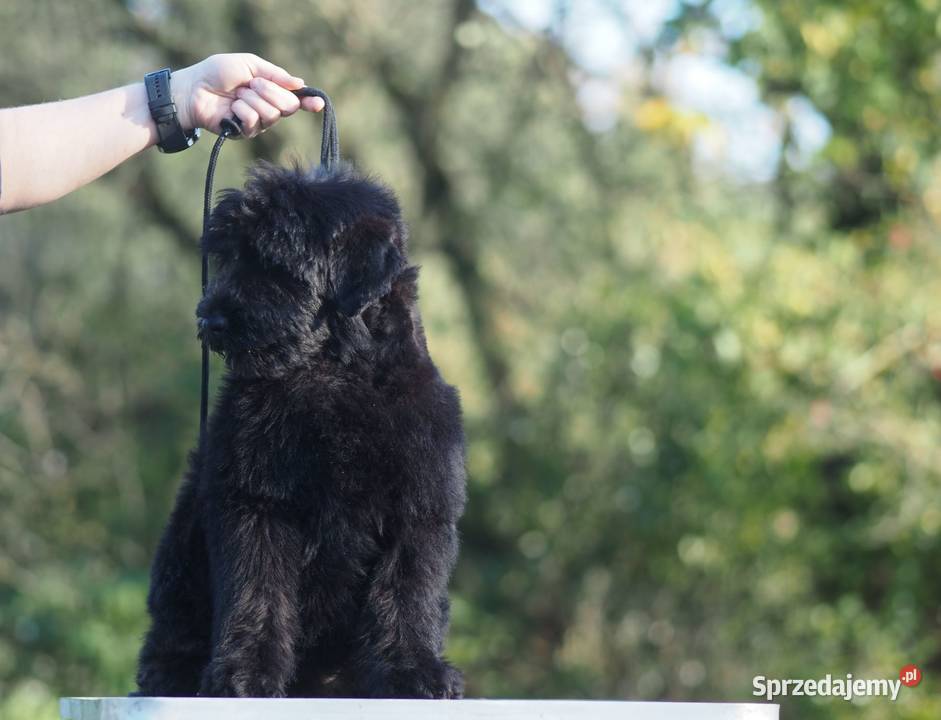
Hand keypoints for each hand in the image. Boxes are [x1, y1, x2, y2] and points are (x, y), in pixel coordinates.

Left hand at [171, 53, 323, 137]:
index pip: (296, 99)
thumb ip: (275, 74)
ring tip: (237, 95)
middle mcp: (267, 108)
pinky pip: (254, 121)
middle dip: (270, 91)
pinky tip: (231, 107)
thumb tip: (300, 83)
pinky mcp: (245, 133)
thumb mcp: (249, 65)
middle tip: (252, 84)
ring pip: (272, 113)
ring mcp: (257, 122)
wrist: (194, 88)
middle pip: (288, 106)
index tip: (318, 103)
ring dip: (252, 99)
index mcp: (270, 90)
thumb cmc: (217, 73)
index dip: (308, 102)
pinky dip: (241, 109)